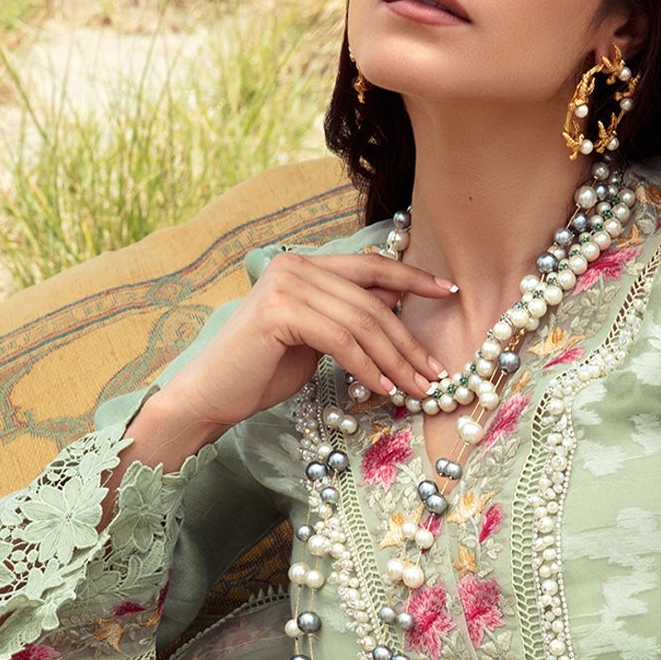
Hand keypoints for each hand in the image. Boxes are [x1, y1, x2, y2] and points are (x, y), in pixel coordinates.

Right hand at [159, 248, 459, 444]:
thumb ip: (350, 317)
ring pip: (361, 321)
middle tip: (435, 372)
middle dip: (408, 340)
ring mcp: (286, 285)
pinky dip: (367, 366)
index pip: (369, 267)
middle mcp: (294, 265)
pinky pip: (340, 339)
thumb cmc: (261, 370)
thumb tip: (397, 302)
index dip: (412, 277)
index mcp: (304, 265)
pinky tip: (383, 388)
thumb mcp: (317, 339)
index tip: (449, 291)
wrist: (211, 394)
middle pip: (371, 300)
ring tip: (417, 388)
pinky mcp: (279, 312)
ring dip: (395, 359)